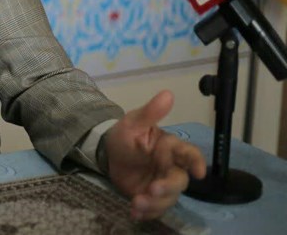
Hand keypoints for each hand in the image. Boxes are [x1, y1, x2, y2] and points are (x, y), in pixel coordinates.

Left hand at [103, 90, 205, 220]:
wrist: (108, 152)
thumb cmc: (126, 135)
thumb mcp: (134, 122)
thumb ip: (151, 112)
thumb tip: (168, 93)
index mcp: (170, 148)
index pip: (189, 154)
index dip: (197, 162)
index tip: (198, 172)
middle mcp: (170, 168)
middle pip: (179, 181)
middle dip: (168, 187)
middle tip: (152, 189)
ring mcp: (161, 184)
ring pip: (168, 198)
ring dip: (155, 203)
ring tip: (137, 202)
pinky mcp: (150, 197)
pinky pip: (154, 208)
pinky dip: (146, 212)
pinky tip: (134, 212)